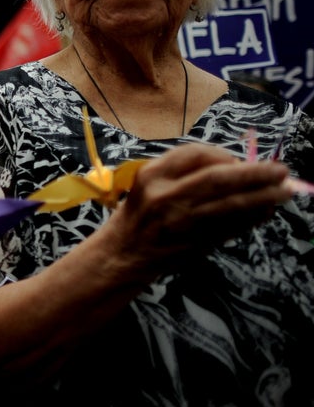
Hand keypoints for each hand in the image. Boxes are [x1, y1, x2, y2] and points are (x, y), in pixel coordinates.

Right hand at [107, 142, 293, 275]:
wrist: (123, 252)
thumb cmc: (139, 213)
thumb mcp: (150, 183)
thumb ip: (184, 173)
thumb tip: (235, 166)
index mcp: (152, 175)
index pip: (195, 154)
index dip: (224, 155)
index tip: (240, 160)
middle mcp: (165, 196)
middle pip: (218, 179)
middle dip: (254, 174)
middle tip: (280, 170)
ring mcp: (181, 221)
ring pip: (230, 205)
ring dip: (263, 197)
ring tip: (284, 192)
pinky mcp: (195, 242)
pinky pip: (232, 227)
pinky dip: (252, 218)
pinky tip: (265, 212)